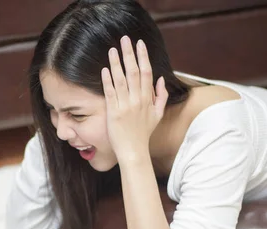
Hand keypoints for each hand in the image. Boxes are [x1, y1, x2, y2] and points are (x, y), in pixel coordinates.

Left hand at [101, 36, 168, 159]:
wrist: (134, 151)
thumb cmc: (144, 133)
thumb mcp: (158, 115)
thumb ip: (161, 96)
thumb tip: (161, 79)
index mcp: (148, 99)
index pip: (147, 73)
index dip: (143, 57)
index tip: (139, 44)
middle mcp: (137, 100)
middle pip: (134, 72)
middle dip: (129, 54)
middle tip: (125, 39)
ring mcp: (125, 106)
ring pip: (121, 80)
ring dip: (116, 63)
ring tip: (112, 49)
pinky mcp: (113, 112)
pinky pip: (110, 93)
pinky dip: (108, 81)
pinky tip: (105, 69)